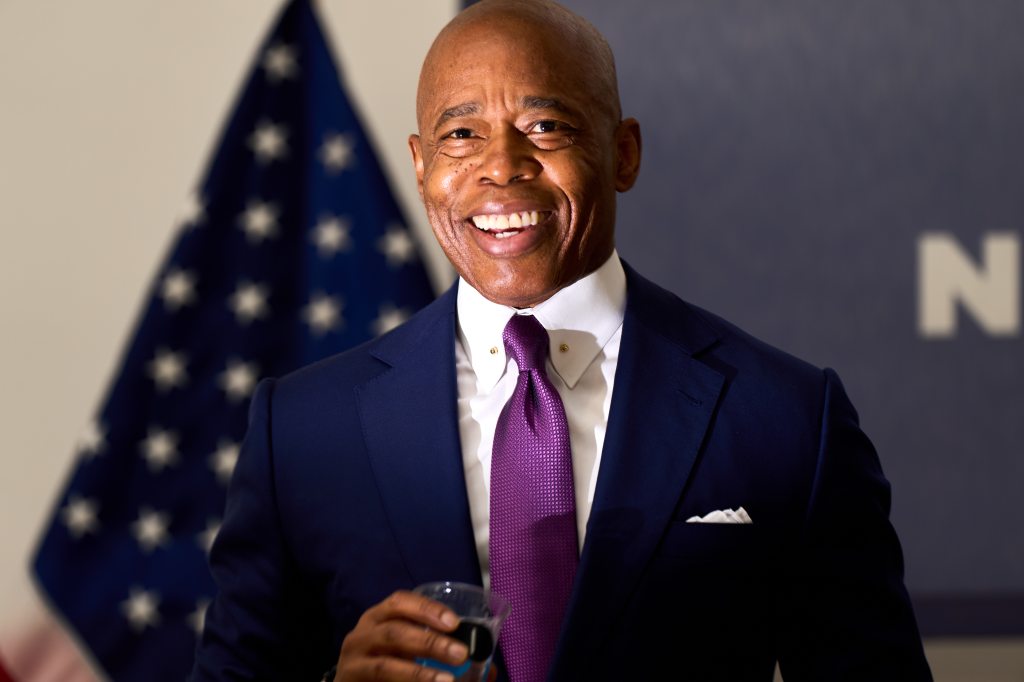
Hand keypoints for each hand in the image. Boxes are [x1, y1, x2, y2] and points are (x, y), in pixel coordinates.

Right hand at [334, 590, 468, 680]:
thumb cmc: (385, 661)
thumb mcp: (409, 651)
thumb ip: (441, 654)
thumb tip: (488, 670)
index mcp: (378, 617)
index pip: (399, 602)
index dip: (427, 609)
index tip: (454, 622)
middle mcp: (362, 635)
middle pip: (395, 633)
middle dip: (430, 643)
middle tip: (460, 654)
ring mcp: (352, 662)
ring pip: (385, 666)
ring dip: (418, 674)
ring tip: (447, 681)